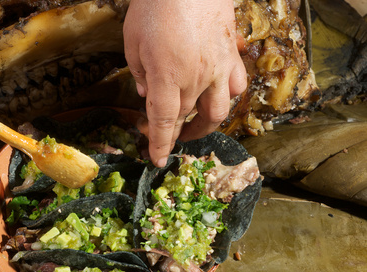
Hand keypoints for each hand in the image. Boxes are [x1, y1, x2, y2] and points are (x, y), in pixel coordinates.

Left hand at [123, 0, 246, 166]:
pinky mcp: (231, 54)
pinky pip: (236, 85)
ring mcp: (218, 67)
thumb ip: (141, 73)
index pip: (164, 121)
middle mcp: (196, 77)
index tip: (157, 159)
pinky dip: (226, 97)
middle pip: (185, 117)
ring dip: (205, 125)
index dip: (160, 143)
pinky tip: (217, 95)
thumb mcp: (132, 41)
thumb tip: (147, 94)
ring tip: (194, 128)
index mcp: (168, 76)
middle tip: (163, 136)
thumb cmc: (154, 6)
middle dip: (173, 132)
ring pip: (218, 110)